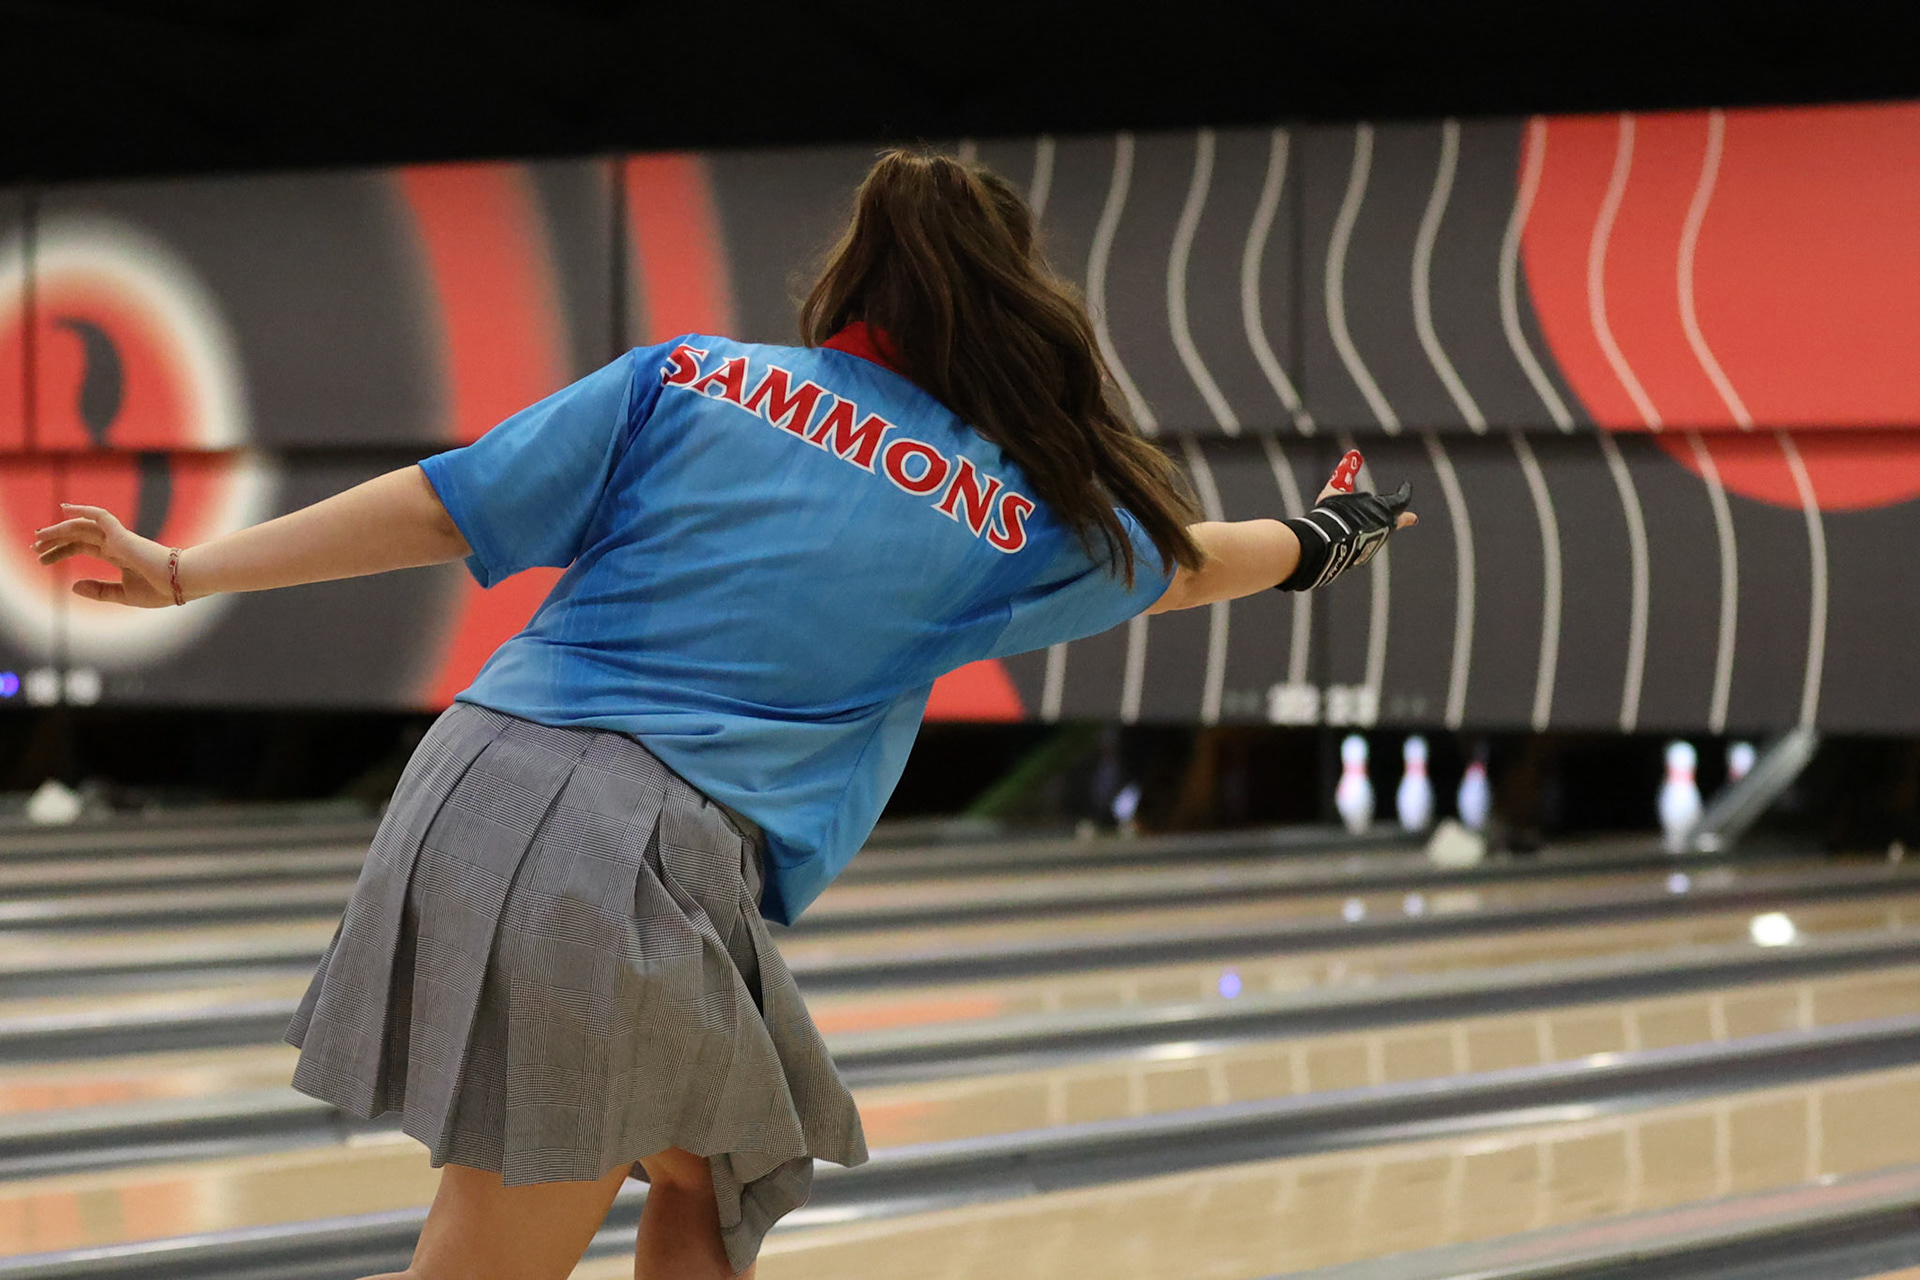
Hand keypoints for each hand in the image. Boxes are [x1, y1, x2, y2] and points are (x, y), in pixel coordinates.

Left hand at [32, 503, 177, 606]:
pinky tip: (65, 509)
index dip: (60, 552)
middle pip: (77, 536)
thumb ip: (99, 590)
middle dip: (54, 541)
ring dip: (58, 530)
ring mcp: (119, 538)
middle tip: (34, 546)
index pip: (82, 548)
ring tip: (38, 537)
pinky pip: (100, 516)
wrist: (182, 583)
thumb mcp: (124, 595)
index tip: (42, 559)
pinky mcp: (123, 535)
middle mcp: (116, 543)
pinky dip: (83, 510)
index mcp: (118, 555)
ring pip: (82, 527)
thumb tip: (73, 586)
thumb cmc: (161, 589)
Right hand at [1277, 450, 1417, 591]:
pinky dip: (1362, 539)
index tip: (1406, 486)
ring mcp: (1376, 543)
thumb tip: (1353, 453)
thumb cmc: (1336, 513)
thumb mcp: (1338, 489)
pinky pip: (1366, 545)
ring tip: (1364, 526)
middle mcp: (1385, 527)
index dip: (1404, 492)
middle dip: (1404, 518)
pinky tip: (1349, 540)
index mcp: (1384, 509)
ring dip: (1377, 528)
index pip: (1402, 499)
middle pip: (1398, 520)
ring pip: (1380, 533)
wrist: (1329, 544)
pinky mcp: (1364, 557)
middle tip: (1413, 518)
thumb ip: (1346, 472)